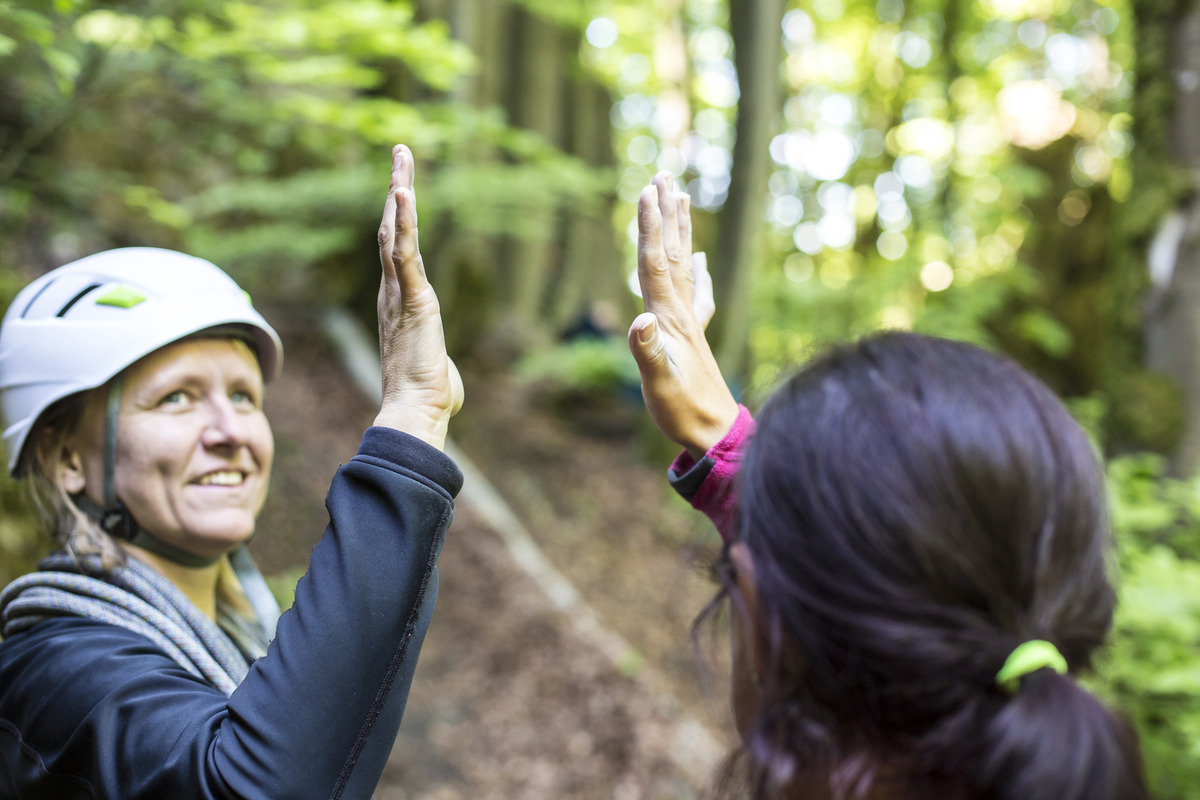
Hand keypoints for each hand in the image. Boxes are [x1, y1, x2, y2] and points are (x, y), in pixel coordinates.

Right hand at [373, 144, 463, 449]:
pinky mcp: (413, 299)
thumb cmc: (427, 397)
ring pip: (394, 231)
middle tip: (401, 153)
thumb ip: (437, 361)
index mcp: (400, 303)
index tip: (400, 188)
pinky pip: (404, 253)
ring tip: (402, 156)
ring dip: (399, 191)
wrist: (415, 412)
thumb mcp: (435, 366)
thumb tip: (445, 384)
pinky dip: (404, 222)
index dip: (398, 216)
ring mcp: (400, 293)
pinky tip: (403, 193)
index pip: (397, 250)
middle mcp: (393, 292)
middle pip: (390, 228)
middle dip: (397, 188)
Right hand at [628, 172, 737, 459]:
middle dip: (665, 214)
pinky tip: (699, 260)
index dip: (649, 226)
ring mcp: (690, 324)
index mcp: (669, 319)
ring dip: (679, 231)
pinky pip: (696, 295)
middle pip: (670, 254)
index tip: (646, 189)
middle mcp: (682, 314)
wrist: (718, 436)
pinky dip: (696, 272)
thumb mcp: (658, 385)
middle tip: (663, 175)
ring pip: (682, 266)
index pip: (654, 263)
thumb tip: (637, 319)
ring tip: (681, 197)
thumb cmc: (684, 413)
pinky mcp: (695, 338)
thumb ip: (646, 352)